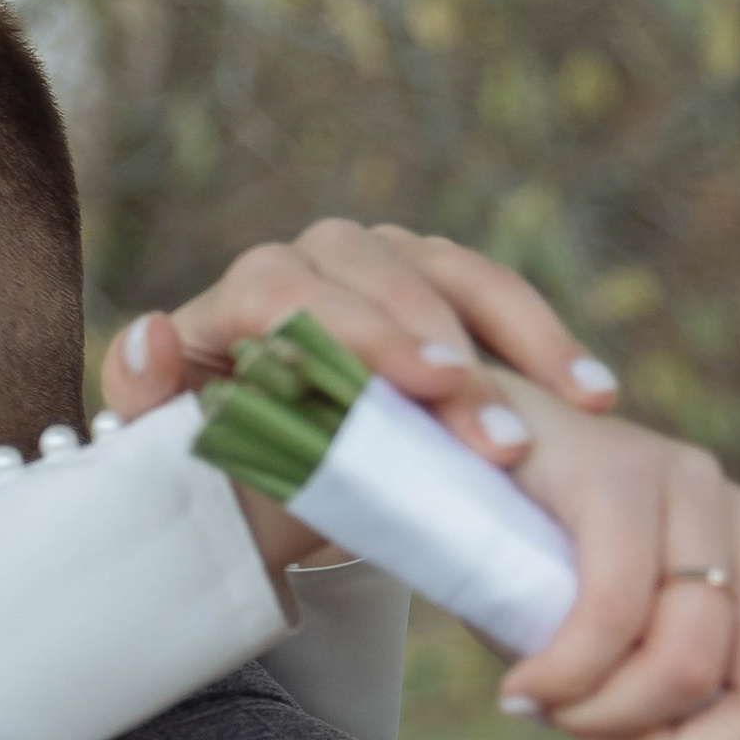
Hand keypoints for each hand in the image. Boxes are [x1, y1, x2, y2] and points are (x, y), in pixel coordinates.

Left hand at [104, 217, 620, 587]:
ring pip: (457, 276)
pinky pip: (498, 301)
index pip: (294, 292)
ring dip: (520, 340)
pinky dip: (545, 345)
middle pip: (386, 282)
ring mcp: (387, 265)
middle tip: (496, 429)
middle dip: (450, 354)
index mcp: (244, 291)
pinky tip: (592, 395)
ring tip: (576, 407)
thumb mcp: (168, 450)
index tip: (427, 384)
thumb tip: (148, 333)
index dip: (364, 334)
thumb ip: (147, 397)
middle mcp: (317, 258)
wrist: (263, 481)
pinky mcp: (442, 288)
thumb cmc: (214, 467)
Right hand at [486, 375, 739, 739]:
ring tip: (546, 706)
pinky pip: (616, 611)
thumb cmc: (529, 571)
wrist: (443, 454)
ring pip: (693, 664)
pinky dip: (564, 675)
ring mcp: (695, 494)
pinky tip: (521, 685)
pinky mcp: (621, 472)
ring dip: (606, 718)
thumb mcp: (595, 683)